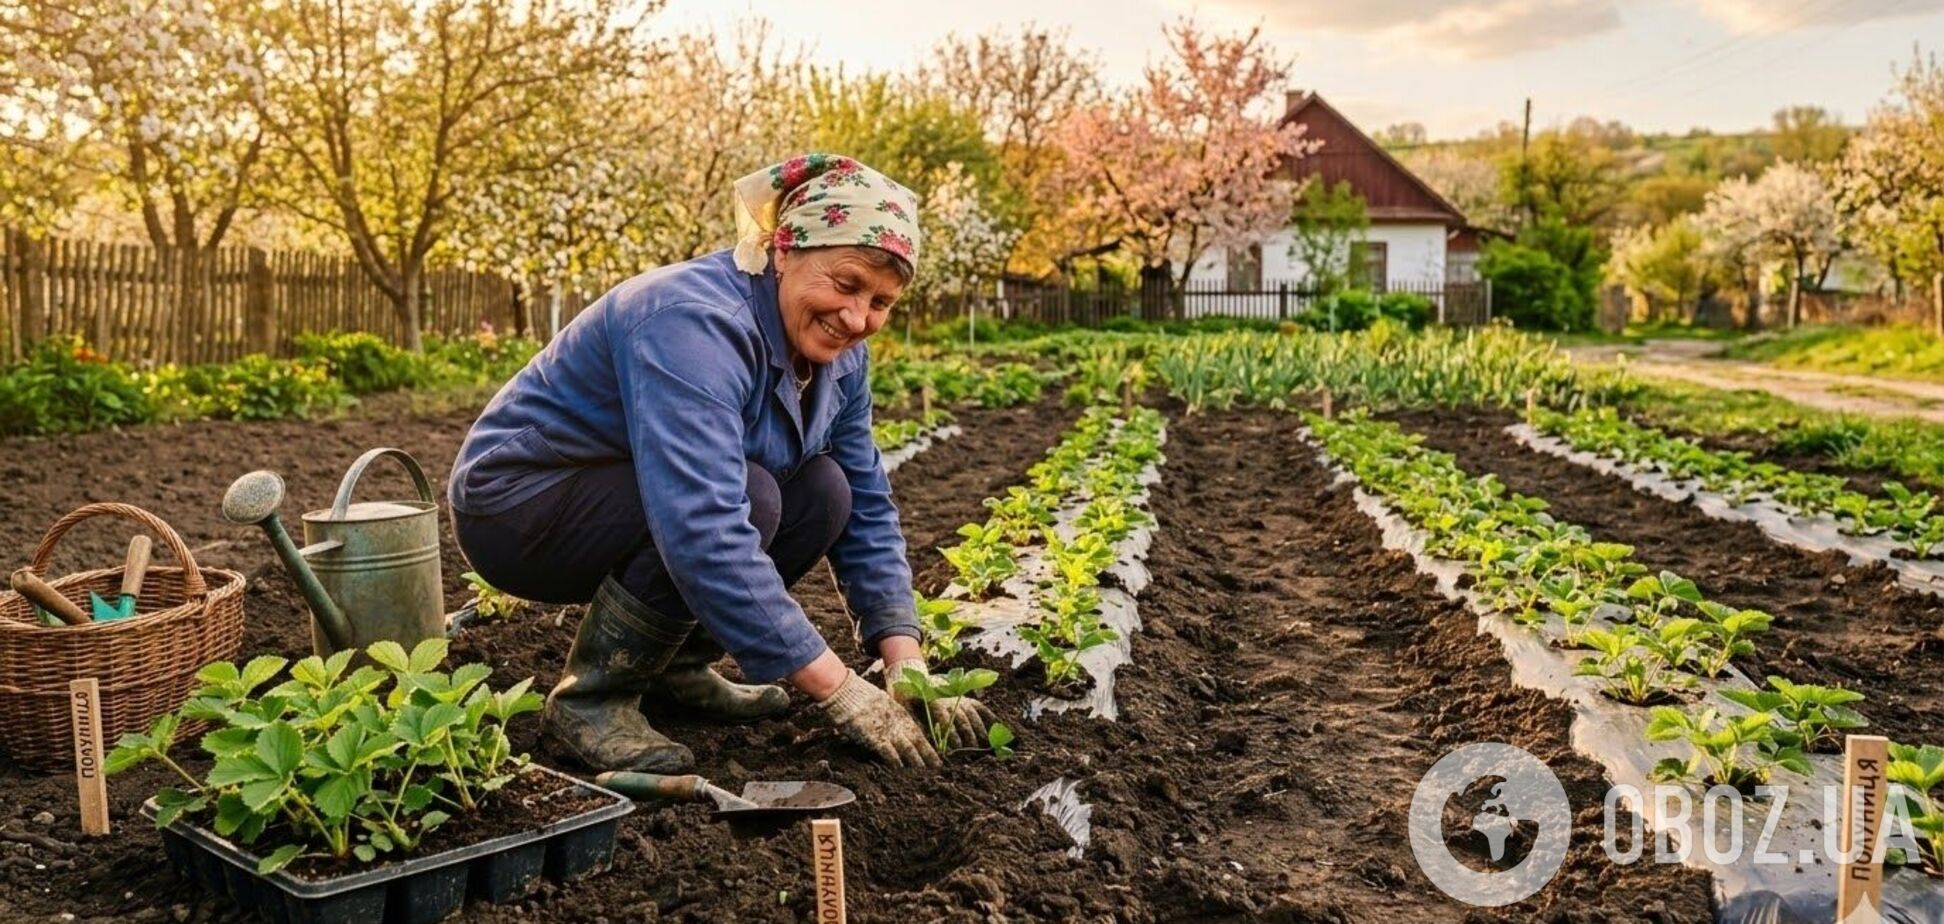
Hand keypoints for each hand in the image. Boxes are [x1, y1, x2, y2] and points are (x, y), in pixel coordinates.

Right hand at [816, 670, 941, 767]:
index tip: (936, 750)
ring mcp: (887, 729)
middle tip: (938, 766)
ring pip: (907, 747)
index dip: (927, 741)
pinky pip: (888, 750)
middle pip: (917, 740)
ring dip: (916, 760)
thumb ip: (889, 713)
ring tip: (925, 771)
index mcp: (899, 712)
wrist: (846, 691)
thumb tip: (894, 722)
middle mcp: (897, 721)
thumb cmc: (860, 695)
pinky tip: (901, 768)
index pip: (918, 729)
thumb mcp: (881, 701)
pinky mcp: (874, 735)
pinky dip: (895, 760)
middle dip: (928, 754)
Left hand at [884, 658, 996, 751]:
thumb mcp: (903, 705)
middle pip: (960, 715)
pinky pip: (979, 706)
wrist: (911, 672)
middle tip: (971, 749)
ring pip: (971, 712)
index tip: (955, 745)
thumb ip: (911, 718)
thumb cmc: (905, 695)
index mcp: (932, 699)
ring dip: (978, 728)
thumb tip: (917, 737)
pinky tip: (997, 726)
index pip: (944, 715)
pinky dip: (988, 715)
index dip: (950, 730)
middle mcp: (947, 697)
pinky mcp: (964, 697)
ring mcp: (958, 696)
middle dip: (967, 733)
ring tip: (984, 744)